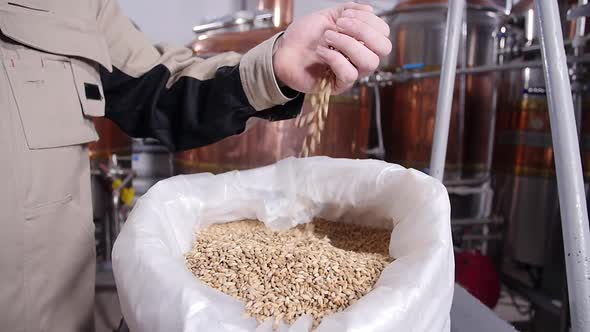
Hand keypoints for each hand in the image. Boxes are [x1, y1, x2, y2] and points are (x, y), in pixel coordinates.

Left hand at [272, 2, 390, 94]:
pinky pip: (349, 74)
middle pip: (383, 48)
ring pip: (369, 62)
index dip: (369, 21)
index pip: (383, 33)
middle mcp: (360, 57)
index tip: (345, 15)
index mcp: (361, 40)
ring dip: (348, 44)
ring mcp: (351, 72)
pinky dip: (334, 58)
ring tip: (328, 37)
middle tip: (340, 25)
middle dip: (363, 32)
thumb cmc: (304, 36)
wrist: (283, 51)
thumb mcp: (327, 15)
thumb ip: (349, 10)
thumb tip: (369, 9)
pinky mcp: (338, 85)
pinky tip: (321, 51)